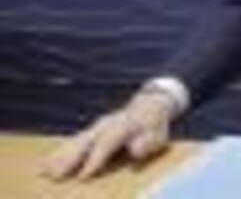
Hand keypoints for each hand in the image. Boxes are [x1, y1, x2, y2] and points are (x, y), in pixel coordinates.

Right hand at [41, 89, 175, 180]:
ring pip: (76, 141)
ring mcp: (97, 126)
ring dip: (60, 156)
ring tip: (44, 171)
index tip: (83, 177)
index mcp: (123, 126)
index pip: (107, 144)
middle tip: (55, 176)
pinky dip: (60, 151)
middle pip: (86, 142)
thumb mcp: (158, 135)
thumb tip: (135, 150)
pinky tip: (46, 162)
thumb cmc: (155, 125)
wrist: (151, 103)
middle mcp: (106, 125)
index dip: (95, 160)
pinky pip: (74, 140)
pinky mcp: (92, 129)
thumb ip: (147, 143)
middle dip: (70, 160)